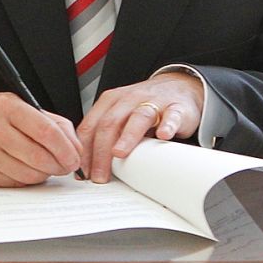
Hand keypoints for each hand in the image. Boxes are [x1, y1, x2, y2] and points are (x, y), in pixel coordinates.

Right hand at [0, 92, 83, 186]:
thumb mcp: (16, 106)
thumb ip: (50, 122)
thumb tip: (75, 146)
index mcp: (6, 107)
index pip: (46, 131)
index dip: (66, 149)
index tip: (74, 157)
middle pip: (39, 157)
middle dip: (59, 166)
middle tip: (64, 165)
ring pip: (28, 175)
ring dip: (42, 175)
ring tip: (43, 166)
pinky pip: (13, 184)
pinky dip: (24, 180)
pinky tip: (22, 169)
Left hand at [77, 71, 203, 181]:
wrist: (179, 87)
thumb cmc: (144, 106)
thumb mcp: (120, 115)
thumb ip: (105, 135)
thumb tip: (88, 166)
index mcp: (110, 102)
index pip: (91, 126)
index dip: (84, 151)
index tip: (83, 172)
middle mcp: (129, 99)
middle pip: (110, 124)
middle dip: (101, 152)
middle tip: (99, 175)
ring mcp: (153, 102)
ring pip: (137, 117)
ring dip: (127, 137)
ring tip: (119, 153)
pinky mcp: (177, 107)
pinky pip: (172, 116)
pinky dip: (167, 125)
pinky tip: (163, 136)